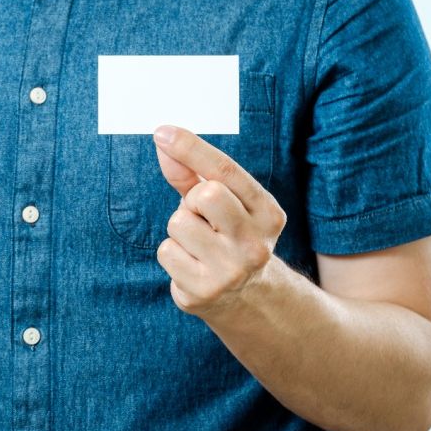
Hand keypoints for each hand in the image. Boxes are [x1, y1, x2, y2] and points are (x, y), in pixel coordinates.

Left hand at [152, 124, 286, 317]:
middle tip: (201, 216)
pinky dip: (172, 254)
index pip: (227, 172)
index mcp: (267, 214)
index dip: (192, 148)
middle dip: (192, 200)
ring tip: (197, 243)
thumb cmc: (227, 237)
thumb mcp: (222, 203)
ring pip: (179, 223)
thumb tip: (163, 142)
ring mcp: (229, 270)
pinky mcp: (203, 291)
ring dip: (179, 230)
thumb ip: (193, 173)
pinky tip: (190, 263)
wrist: (246, 299)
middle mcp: (254, 243)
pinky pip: (166, 251)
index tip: (162, 132)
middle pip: (205, 195)